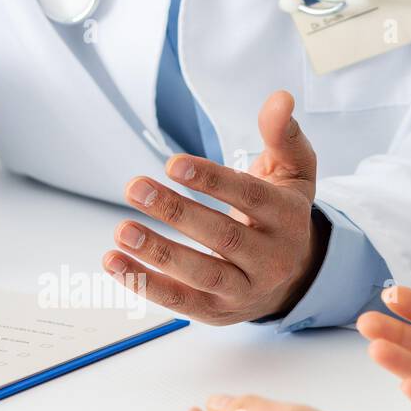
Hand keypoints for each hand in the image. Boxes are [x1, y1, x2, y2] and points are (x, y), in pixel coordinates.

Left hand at [103, 91, 326, 324]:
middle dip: (175, 212)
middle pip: (222, 236)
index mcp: (287, 217)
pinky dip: (145, 284)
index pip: (248, 197)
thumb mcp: (292, 173)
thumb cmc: (282, 215)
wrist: (295, 277)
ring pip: (202, 273)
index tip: (172, 164)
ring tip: (120, 230)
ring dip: (157, 252)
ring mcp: (245, 289)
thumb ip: (282, 135)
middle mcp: (271, 258)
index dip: (210, 181)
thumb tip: (279, 98)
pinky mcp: (218, 312)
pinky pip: (181, 301)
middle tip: (134, 187)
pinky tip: (115, 263)